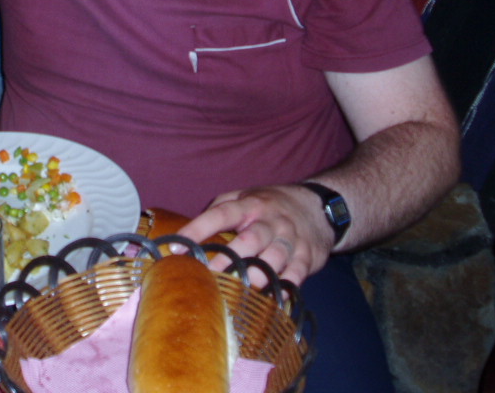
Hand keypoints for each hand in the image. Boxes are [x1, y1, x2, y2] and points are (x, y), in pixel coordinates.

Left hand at [177, 184, 334, 285]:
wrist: (317, 206)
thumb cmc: (270, 205)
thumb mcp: (245, 197)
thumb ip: (220, 209)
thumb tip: (192, 231)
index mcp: (249, 205)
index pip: (221, 214)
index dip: (198, 229)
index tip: (177, 246)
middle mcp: (270, 221)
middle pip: (250, 240)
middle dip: (228, 259)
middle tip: (207, 276)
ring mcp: (290, 238)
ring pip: (273, 259)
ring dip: (255, 276)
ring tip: (237, 292)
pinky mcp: (307, 255)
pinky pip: (296, 273)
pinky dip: (283, 286)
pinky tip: (270, 299)